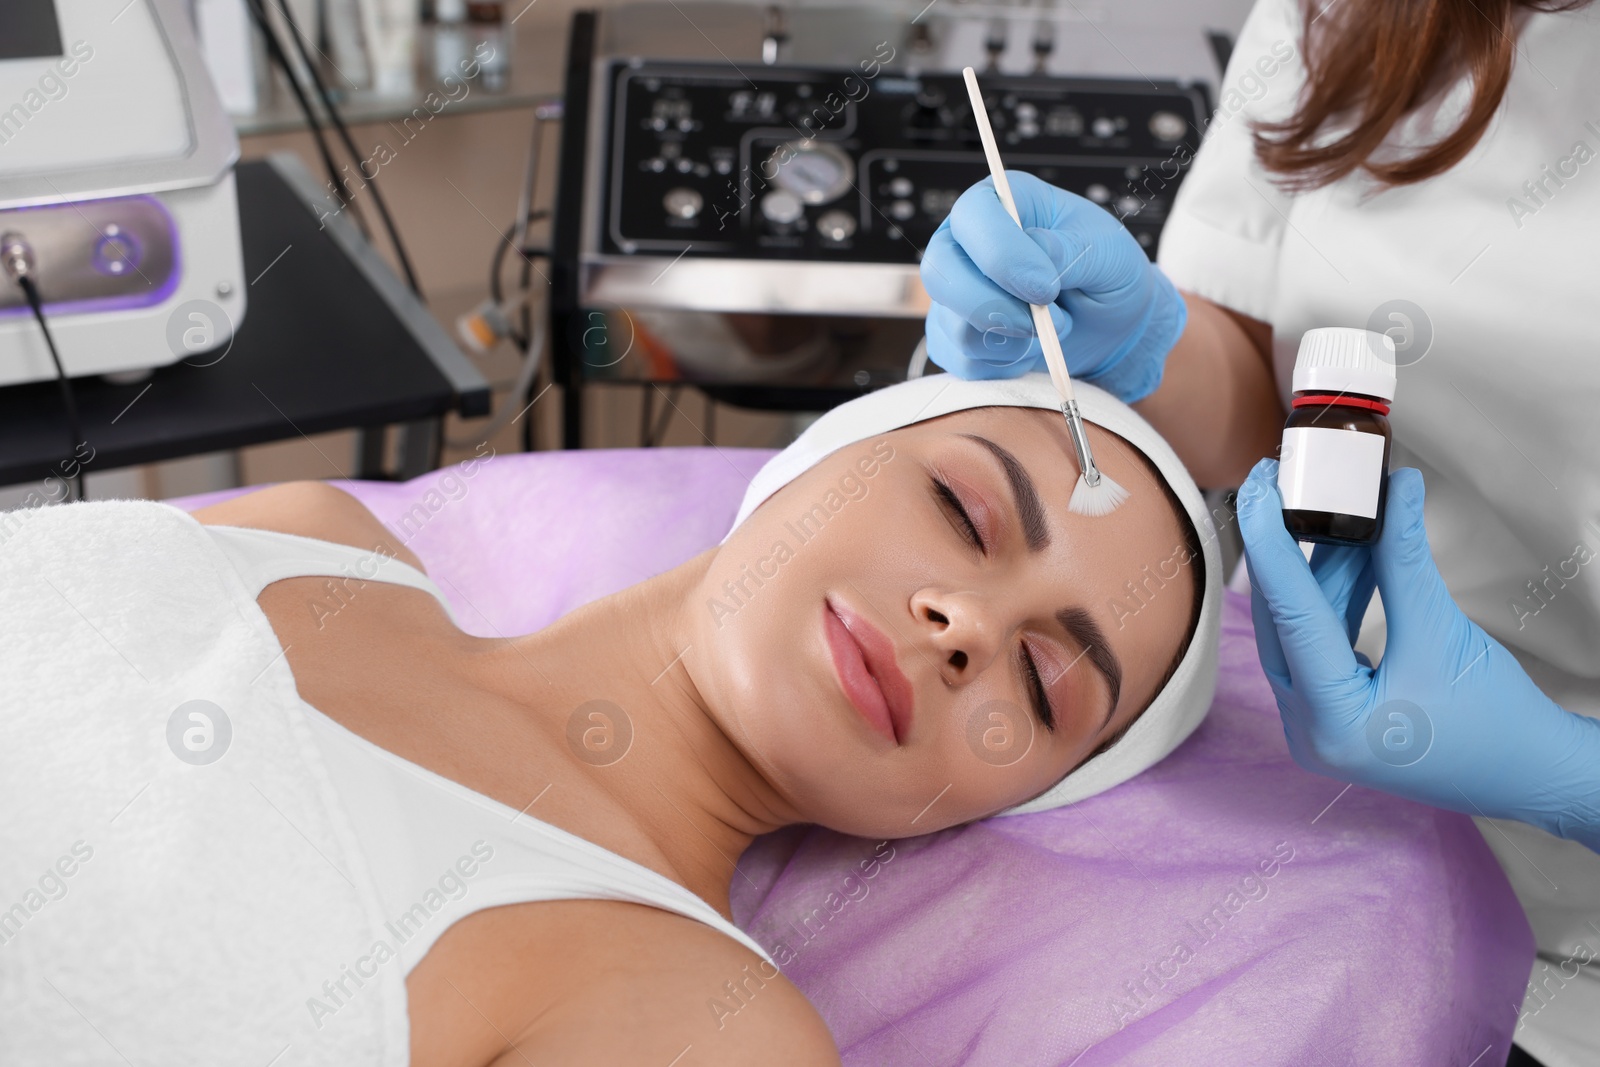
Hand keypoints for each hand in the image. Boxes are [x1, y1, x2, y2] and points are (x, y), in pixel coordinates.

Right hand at [918, 170, 1186, 401]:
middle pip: (941, 272)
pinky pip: (961, 361)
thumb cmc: (1106, 273)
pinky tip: (1030, 349)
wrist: (1110, 323)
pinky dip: (1003, 365)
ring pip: (952, 325)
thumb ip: (1067, 252)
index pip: (973, 216)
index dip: (1002, 255)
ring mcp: (955, 293)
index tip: (1046, 287)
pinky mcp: (954, 337)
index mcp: (1001, 203)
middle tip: (1042, 322)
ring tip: (1050, 330)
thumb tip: (1032, 262)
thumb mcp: (1106, 252)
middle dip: (994, 307)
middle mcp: (966, 245)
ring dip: (1010, 340)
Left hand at [1237, 460, 1599, 846]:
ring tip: (1342, 519)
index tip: (1257, 489)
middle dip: (1291, 554)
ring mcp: (1317, 728)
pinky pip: (1319, 648)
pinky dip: (1335, 605)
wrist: (1533, 773)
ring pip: (1301, 632)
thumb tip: (1394, 491)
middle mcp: (1309, 731)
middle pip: (1284, 623)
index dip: (1270, 543)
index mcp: (1332, 721)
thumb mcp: (1441, 630)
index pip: (1288, 615)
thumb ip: (1404, 560)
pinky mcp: (1333, 717)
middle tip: (1286, 492)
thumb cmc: (1496, 719)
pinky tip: (1353, 562)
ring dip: (1322, 576)